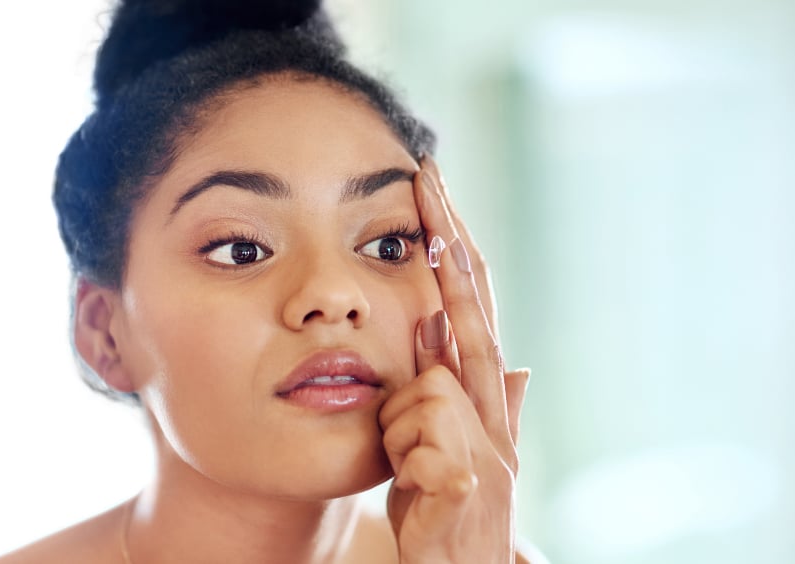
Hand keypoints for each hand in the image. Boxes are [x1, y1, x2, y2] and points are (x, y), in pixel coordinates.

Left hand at [379, 157, 529, 562]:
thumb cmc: (442, 506)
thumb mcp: (433, 441)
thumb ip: (446, 386)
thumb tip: (466, 336)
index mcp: (480, 398)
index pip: (469, 308)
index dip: (453, 250)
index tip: (430, 192)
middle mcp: (494, 413)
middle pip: (474, 315)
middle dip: (450, 246)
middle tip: (428, 179)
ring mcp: (490, 447)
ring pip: (429, 391)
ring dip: (401, 429)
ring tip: (409, 472)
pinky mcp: (470, 485)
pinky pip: (426, 449)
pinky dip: (410, 465)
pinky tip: (419, 491)